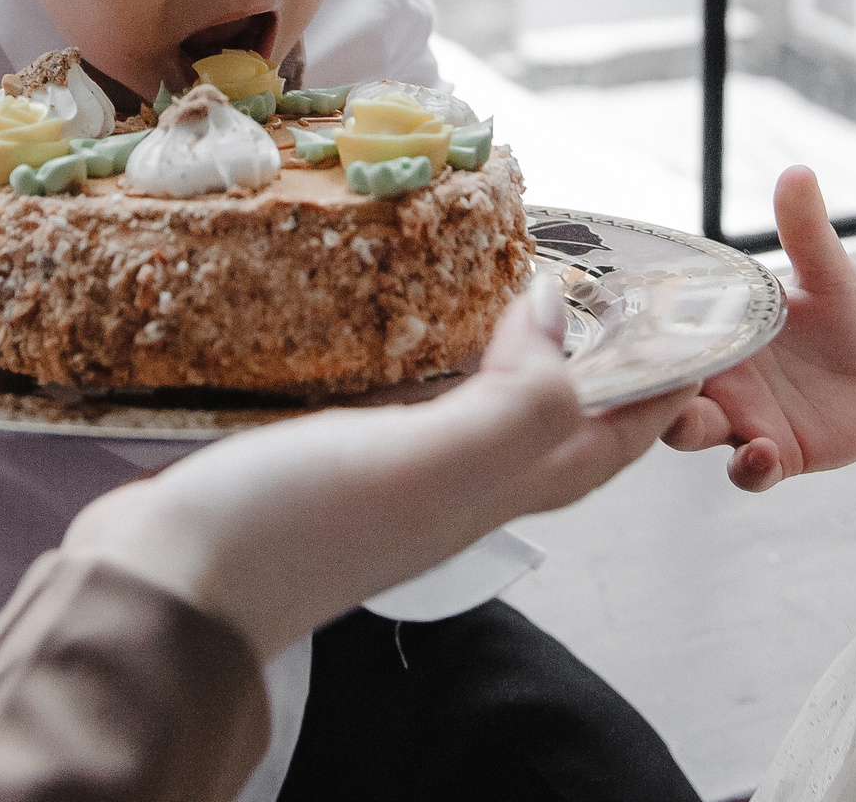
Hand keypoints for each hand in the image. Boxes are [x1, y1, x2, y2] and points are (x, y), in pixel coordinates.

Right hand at [60, 276, 695, 659]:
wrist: (163, 585)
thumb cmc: (299, 529)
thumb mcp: (431, 465)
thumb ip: (516, 402)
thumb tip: (559, 313)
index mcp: (486, 490)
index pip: (600, 442)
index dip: (657, 391)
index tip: (692, 324)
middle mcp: (442, 484)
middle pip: (540, 422)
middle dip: (584, 360)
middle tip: (599, 278)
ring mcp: (375, 470)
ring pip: (461, 402)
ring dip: (491, 344)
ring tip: (498, 270)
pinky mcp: (311, 449)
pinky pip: (383, 391)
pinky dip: (402, 345)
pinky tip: (379, 307)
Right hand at [661, 166, 855, 490]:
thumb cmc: (851, 314)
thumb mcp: (828, 273)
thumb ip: (806, 231)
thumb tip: (797, 172)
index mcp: (716, 329)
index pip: (660, 330)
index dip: (634, 332)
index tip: (616, 327)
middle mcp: (719, 376)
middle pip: (659, 387)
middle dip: (645, 390)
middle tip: (647, 383)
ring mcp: (742, 418)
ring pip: (692, 431)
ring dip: (689, 429)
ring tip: (707, 422)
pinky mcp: (777, 454)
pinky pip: (748, 470)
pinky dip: (749, 467)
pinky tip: (764, 454)